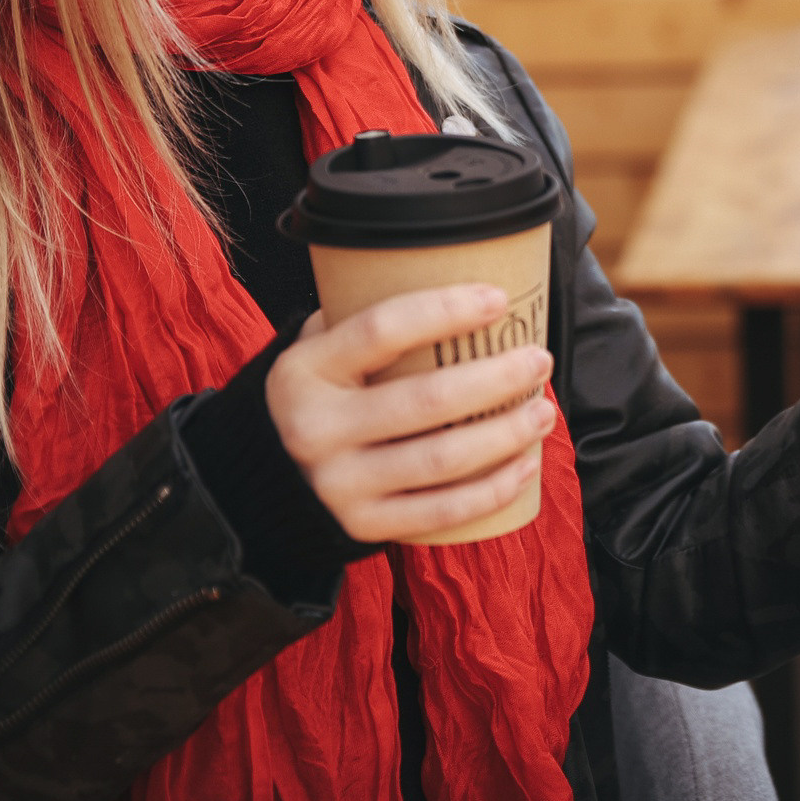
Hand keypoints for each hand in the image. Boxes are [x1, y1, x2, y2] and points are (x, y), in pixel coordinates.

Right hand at [265, 285, 555, 543]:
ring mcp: (339, 484)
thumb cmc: (313, 398)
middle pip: (428, 401)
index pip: (381, 330)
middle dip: (498, 378)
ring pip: (443, 459)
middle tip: (538, 361)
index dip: (445, 311)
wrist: (256, 484)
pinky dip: (493, 489)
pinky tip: (526, 465)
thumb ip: (360, 320)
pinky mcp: (362, 527)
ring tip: (543, 411)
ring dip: (507, 434)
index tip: (498, 300)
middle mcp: (317, 428)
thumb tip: (448, 273)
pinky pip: (442, 511)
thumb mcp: (314, 352)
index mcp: (305, 370)